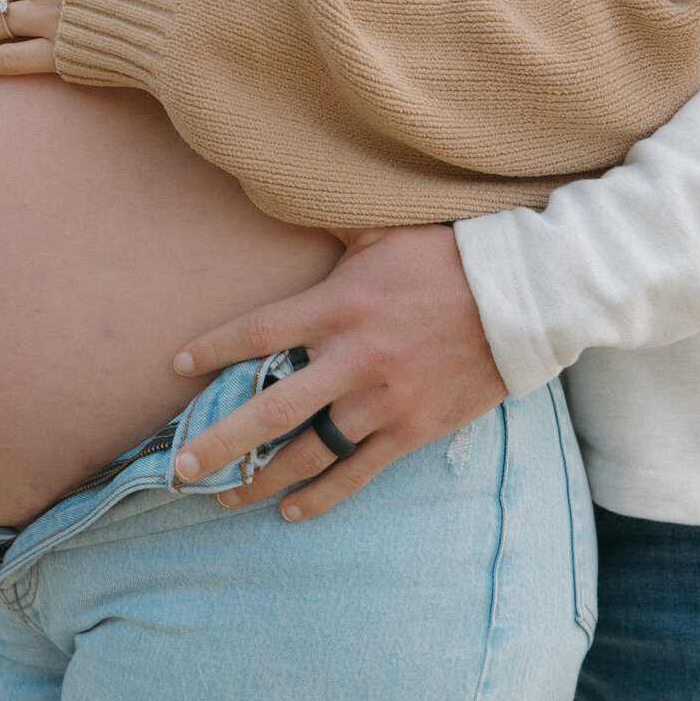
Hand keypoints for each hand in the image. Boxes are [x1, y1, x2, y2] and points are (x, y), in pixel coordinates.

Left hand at [171, 223, 508, 520]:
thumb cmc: (446, 254)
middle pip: (269, 410)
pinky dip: (321, 496)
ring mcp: (384, 400)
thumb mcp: (383, 231)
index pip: (259, 333)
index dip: (213, 351)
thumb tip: (289, 191)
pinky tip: (289, 509)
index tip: (176, 366)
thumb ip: (332, 231)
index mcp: (339, 305)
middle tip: (179, 470)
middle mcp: (353, 358)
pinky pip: (358, 472)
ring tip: (224, 497)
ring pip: (308, 452)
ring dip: (261, 479)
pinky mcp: (414, 428)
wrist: (523, 296)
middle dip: (219, 443)